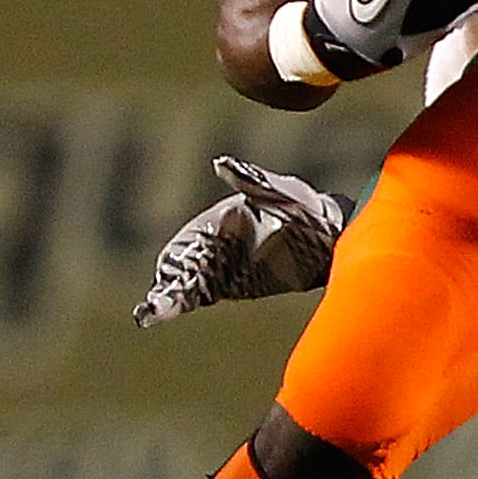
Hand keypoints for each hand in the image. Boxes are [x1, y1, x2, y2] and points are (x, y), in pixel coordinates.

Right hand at [132, 157, 354, 328]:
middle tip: (154, 304)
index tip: (166, 274)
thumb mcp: (280, 191)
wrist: (327, 234)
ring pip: (186, 284)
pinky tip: (155, 316)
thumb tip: (222, 163)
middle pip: (181, 268)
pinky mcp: (230, 284)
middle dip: (166, 285)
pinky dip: (181, 303)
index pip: (187, 244)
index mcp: (218, 221)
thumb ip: (250, 181)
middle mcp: (211, 244)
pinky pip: (202, 295)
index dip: (175, 259)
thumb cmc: (301, 206)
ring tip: (150, 313)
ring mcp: (219, 266)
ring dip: (169, 299)